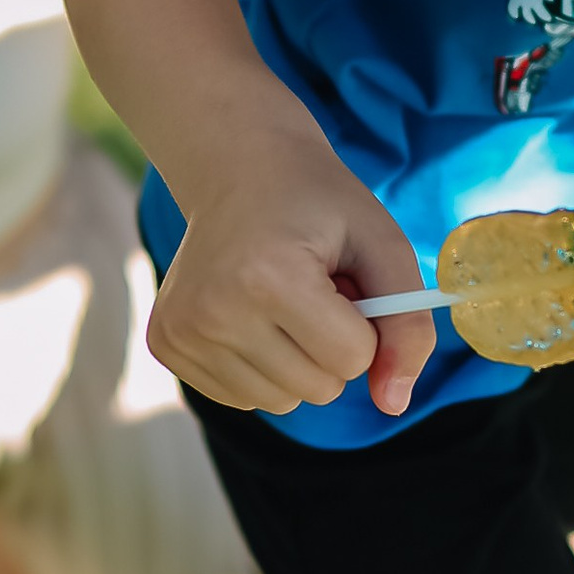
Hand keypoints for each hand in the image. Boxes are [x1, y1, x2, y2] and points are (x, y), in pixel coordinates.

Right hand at [147, 140, 438, 420]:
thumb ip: (407, 325)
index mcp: (268, 278)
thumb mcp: (383, 245)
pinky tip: (252, 315)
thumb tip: (394, 405)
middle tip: (311, 285)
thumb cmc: (317, 203)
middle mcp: (213, 312)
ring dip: (299, 360)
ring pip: (282, 402)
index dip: (364, 324)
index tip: (342, 280)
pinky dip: (263, 367)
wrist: (238, 167)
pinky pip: (244, 397)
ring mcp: (182, 333)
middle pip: (318, 388)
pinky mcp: (166, 346)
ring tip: (282, 298)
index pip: (353, 360)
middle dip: (332, 345)